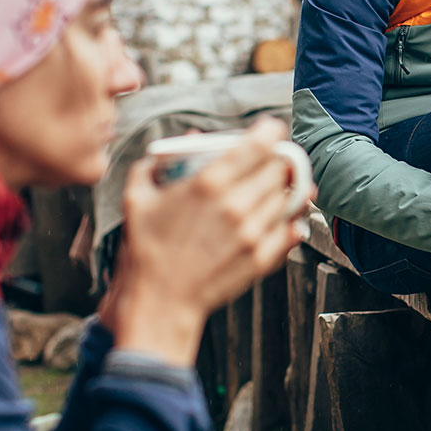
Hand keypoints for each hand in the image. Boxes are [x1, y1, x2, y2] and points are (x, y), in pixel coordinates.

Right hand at [101, 118, 309, 365]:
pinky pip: (292, 230)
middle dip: (279, 159)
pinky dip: (292, 220)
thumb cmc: (147, 250)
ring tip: (279, 187)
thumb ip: (156, 163)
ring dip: (288, 188)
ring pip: (290, 197)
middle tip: (274, 160)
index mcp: (209, 183)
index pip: (260, 143)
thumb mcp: (138, 198)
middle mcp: (236, 204)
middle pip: (280, 168)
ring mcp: (253, 233)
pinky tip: (284, 217)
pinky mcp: (262, 257)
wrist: (160, 299)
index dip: (271, 131)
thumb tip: (183, 142)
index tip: (271, 130)